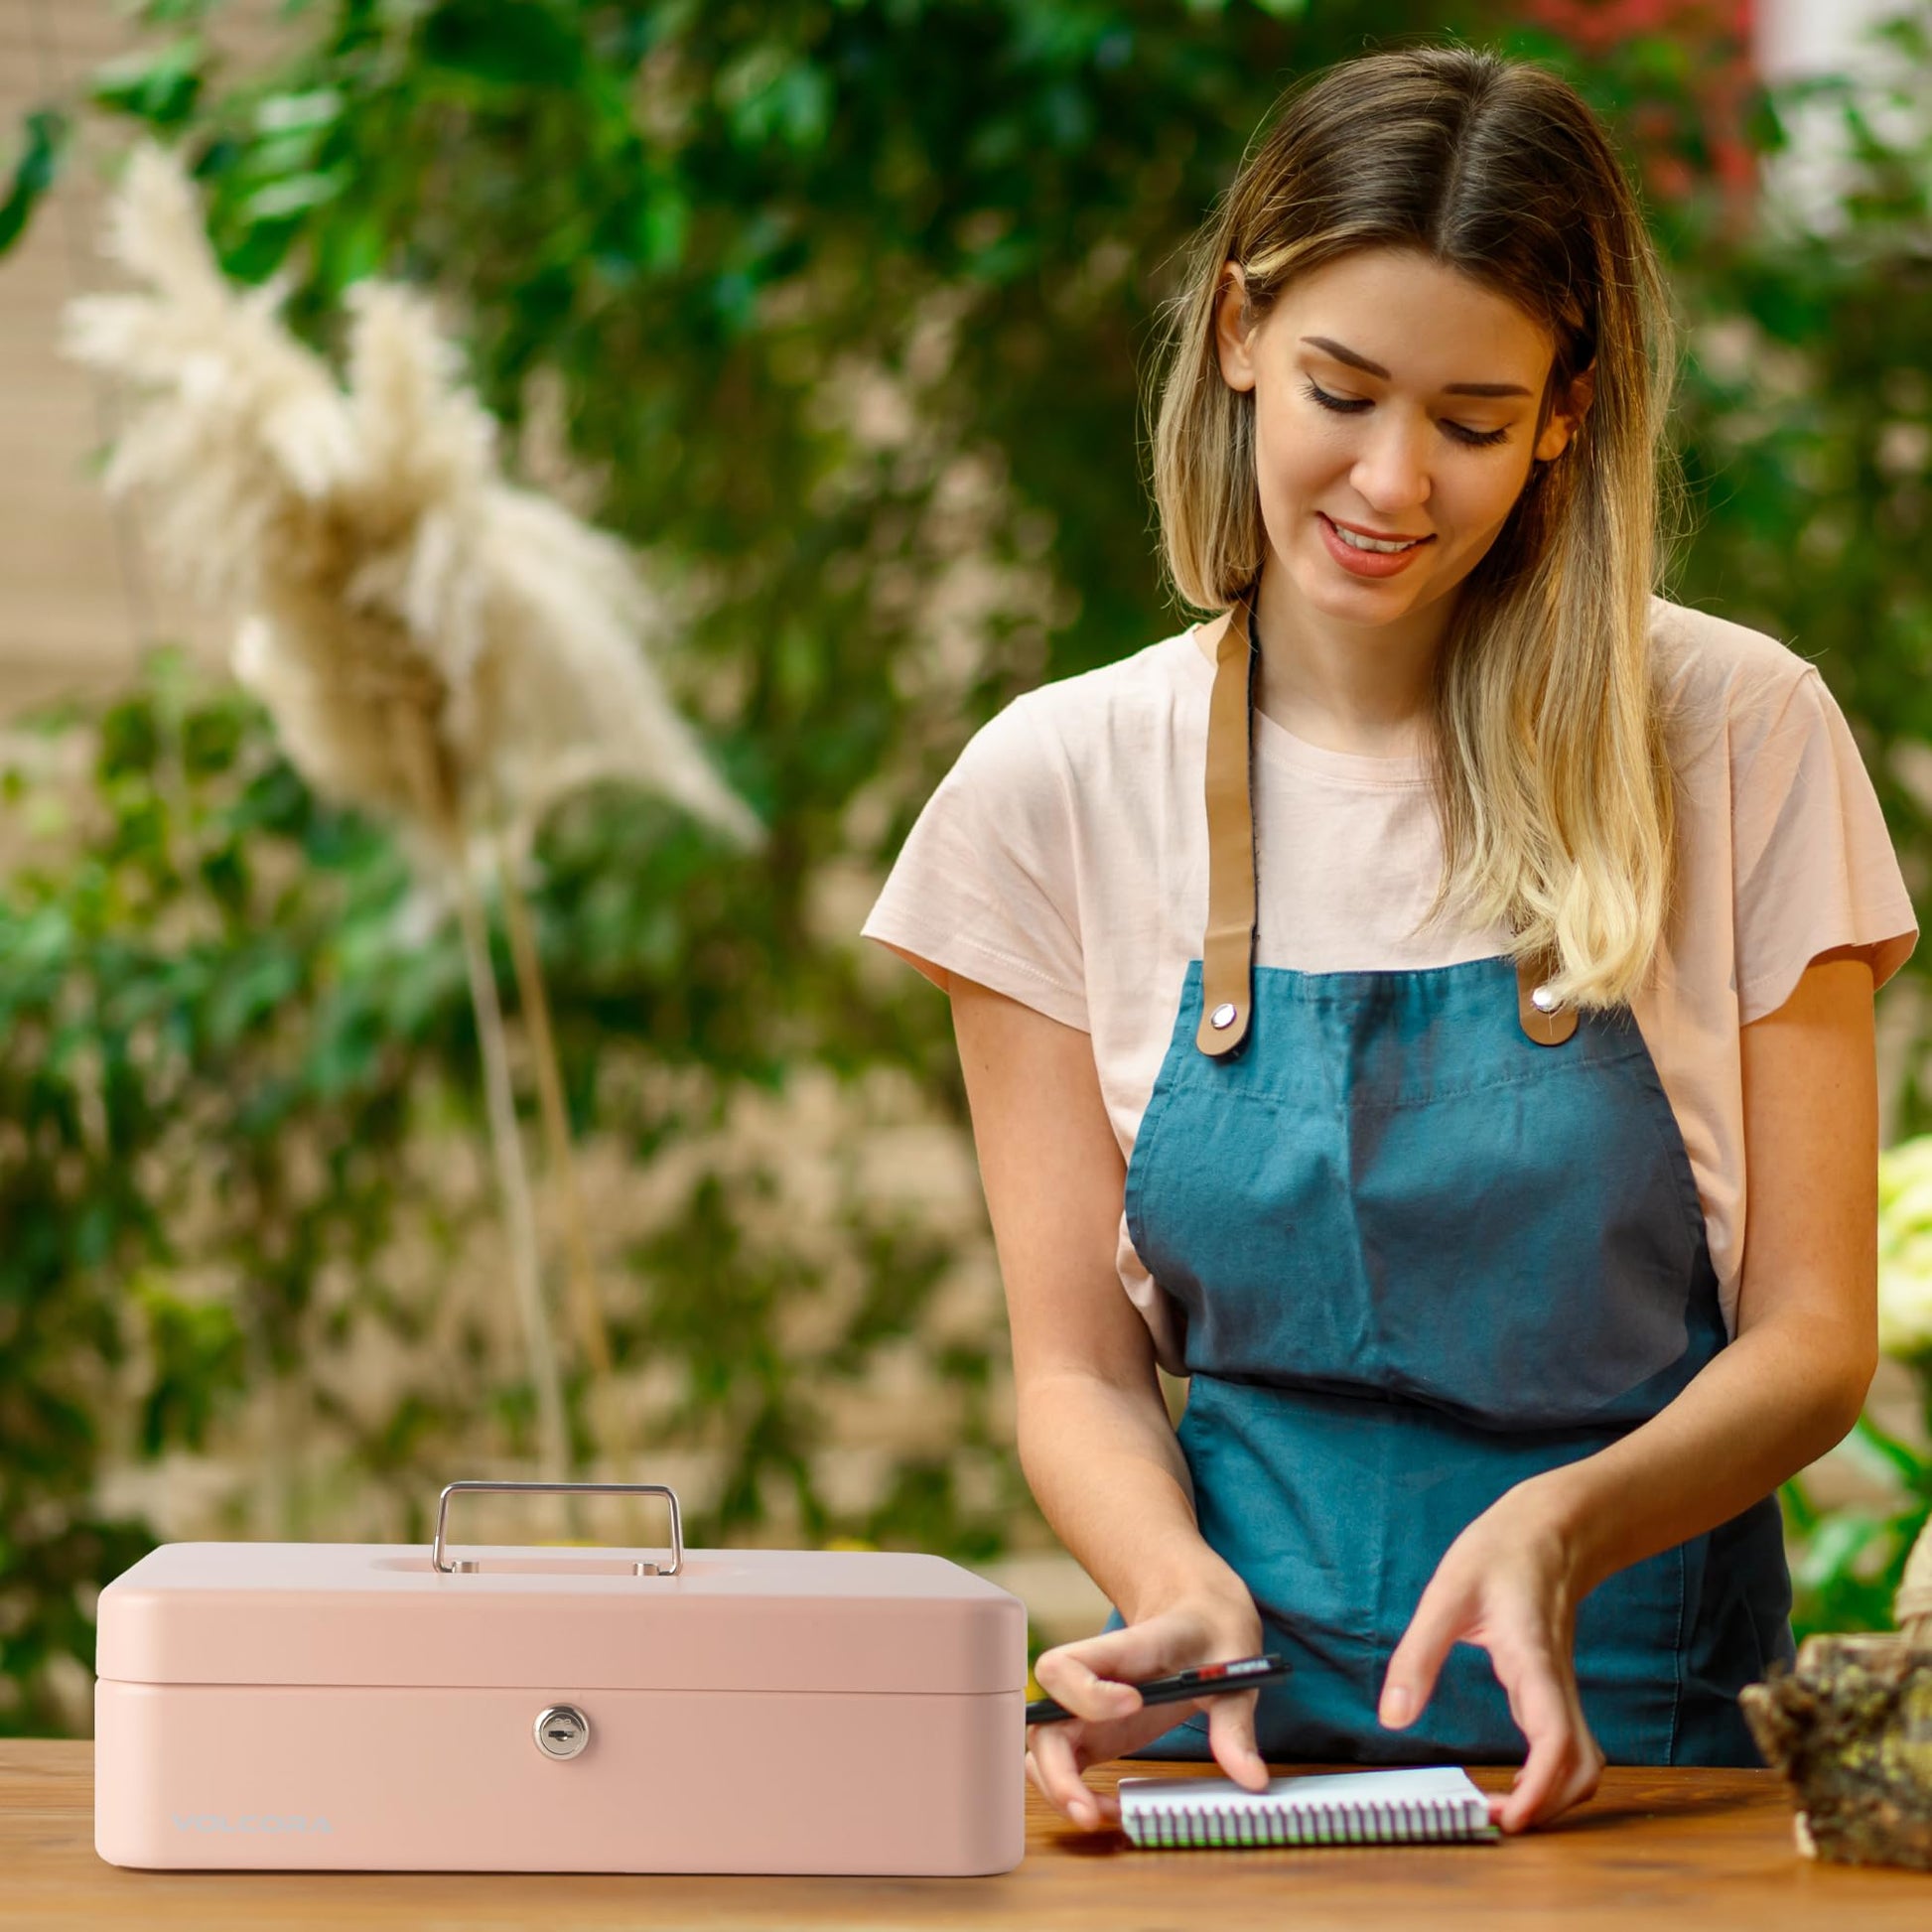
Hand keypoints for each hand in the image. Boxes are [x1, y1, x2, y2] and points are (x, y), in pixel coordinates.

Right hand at [1026, 1587, 1270, 1829]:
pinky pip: (1063, 1766)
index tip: (1134, 1702)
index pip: (1067, 1665)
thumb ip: (1236, 1724)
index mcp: (1120, 1651)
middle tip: (1092, 1809)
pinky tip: (1111, 1809)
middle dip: (1057, 1770)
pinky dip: (1074, 1794)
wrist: (1199, 1616)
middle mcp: (1089, 1681)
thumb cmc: (1211, 1634)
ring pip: (1043, 1750)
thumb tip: (1251, 1778)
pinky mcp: (1094, 1735)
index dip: (1087, 1692)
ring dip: (1061, 1789)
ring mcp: (1087, 1710)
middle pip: (1043, 1720)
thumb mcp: (1234, 1670)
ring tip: (1104, 1815)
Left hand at [1378, 1480, 1604, 1833]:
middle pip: (1580, 1770)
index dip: (1540, 1791)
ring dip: (1553, 1796)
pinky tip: (1515, 1779)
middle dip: (1547, 1808)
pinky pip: (1568, 1746)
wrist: (1549, 1529)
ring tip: (1502, 1808)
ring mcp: (1562, 1689)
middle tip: (1494, 1821)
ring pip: (1581, 1762)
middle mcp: (1557, 1685)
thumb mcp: (1445, 1596)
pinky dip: (1551, 1775)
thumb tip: (1391, 1718)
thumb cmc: (1499, 1555)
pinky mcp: (1556, 1689)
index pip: (1556, 1742)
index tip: (1509, 1820)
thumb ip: (1417, 1656)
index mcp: (1533, 1662)